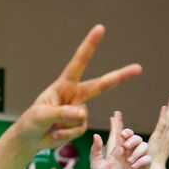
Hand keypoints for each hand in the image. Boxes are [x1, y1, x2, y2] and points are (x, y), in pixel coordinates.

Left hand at [14, 25, 140, 149]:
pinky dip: (65, 135)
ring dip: (63, 126)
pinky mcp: (80, 126)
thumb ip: (60, 113)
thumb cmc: (32, 121)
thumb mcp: (41, 115)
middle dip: (120, 77)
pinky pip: (78, 131)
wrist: (30, 138)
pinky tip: (54, 134)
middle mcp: (75, 96)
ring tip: (50, 126)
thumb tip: (81, 114)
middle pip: (101, 85)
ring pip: (80, 118)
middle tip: (138, 68)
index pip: (79, 63)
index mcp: (64, 85)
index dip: (90, 46)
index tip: (100, 29)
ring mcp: (79, 111)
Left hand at [90, 126, 149, 168]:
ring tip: (129, 161)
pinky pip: (148, 158)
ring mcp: (137, 160)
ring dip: (138, 150)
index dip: (125, 130)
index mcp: (117, 150)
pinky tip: (133, 166)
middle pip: (136, 138)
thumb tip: (96, 135)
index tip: (122, 132)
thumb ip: (95, 150)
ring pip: (144, 146)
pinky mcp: (143, 168)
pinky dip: (142, 160)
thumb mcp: (96, 164)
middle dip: (133, 139)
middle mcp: (128, 153)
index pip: (124, 135)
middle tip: (126, 146)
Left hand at [148, 96, 168, 164]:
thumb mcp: (155, 152)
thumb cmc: (153, 164)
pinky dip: (164, 115)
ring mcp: (164, 136)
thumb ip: (154, 145)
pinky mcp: (158, 137)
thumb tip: (150, 142)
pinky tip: (165, 107)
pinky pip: (162, 124)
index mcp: (167, 139)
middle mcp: (167, 136)